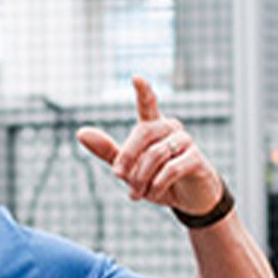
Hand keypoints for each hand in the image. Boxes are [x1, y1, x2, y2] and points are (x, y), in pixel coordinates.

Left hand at [76, 77, 224, 215]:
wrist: (189, 200)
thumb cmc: (158, 179)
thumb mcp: (129, 169)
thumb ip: (108, 151)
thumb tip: (81, 132)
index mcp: (154, 127)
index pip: (148, 104)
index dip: (143, 91)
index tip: (136, 78)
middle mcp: (171, 129)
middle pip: (143, 133)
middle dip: (127, 157)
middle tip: (119, 177)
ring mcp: (186, 142)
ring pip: (155, 154)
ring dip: (141, 178)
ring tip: (135, 194)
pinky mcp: (197, 159)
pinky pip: (171, 169)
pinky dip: (157, 184)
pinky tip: (154, 193)